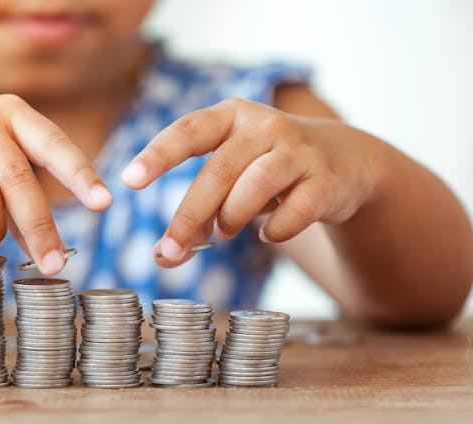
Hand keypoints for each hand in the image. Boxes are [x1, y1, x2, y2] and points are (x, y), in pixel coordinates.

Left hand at [121, 98, 377, 266]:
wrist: (343, 160)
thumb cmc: (268, 170)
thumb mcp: (231, 179)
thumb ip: (197, 214)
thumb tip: (163, 258)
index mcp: (231, 117)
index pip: (187, 131)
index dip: (157, 155)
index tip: (129, 180)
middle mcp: (265, 126)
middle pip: (217, 172)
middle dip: (189, 216)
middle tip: (170, 251)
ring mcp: (299, 150)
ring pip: (254, 187)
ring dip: (231, 217)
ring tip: (224, 231)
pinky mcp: (326, 180)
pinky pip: (295, 211)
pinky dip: (275, 230)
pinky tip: (267, 234)